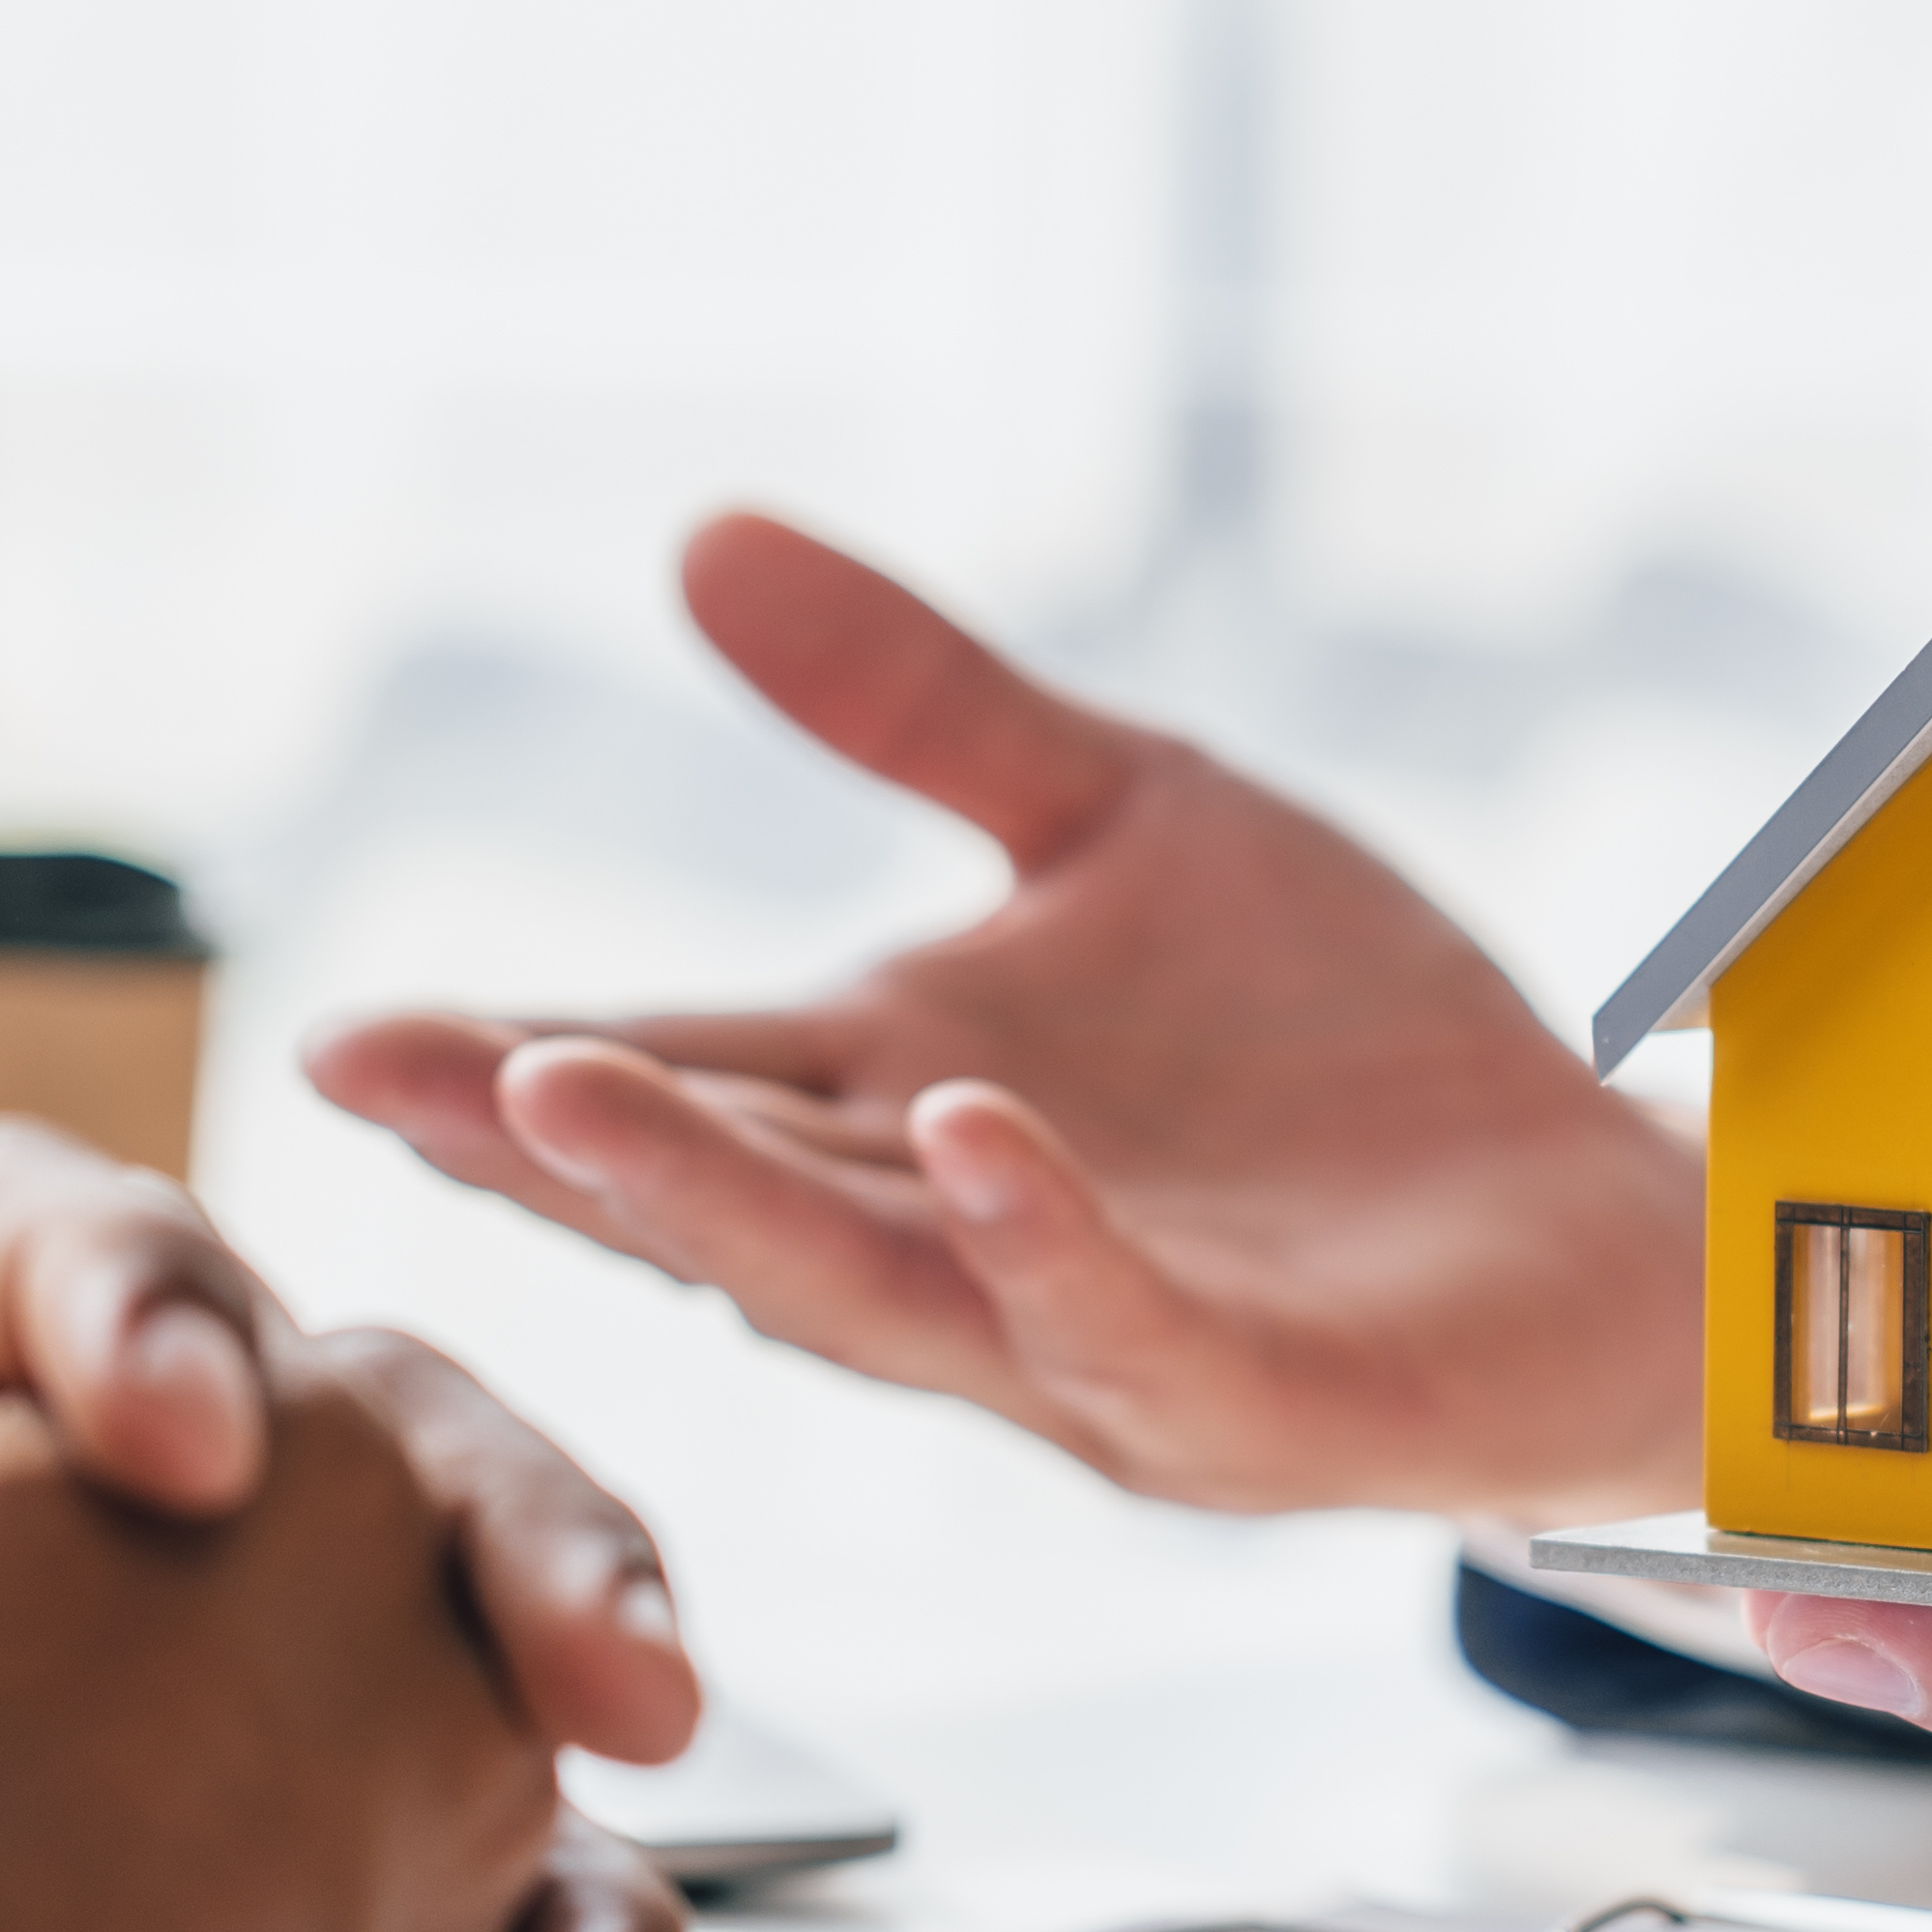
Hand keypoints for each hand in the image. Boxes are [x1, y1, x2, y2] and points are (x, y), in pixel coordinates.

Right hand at [304, 511, 1702, 1522]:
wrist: (1598, 1216)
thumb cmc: (1352, 1049)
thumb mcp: (1124, 815)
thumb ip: (919, 701)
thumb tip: (700, 534)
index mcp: (898, 1108)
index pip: (674, 1081)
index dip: (501, 1070)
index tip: (333, 1039)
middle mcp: (952, 1246)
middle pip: (719, 1195)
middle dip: (549, 1144)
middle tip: (384, 1077)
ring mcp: (1083, 1341)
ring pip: (865, 1285)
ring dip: (715, 1200)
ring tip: (565, 1096)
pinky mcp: (1243, 1398)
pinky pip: (1116, 1320)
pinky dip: (1038, 1232)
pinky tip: (972, 1128)